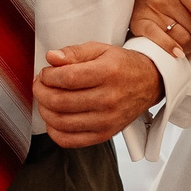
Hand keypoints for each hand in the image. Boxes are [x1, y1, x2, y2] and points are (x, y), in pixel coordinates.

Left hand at [36, 43, 162, 146]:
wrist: (150, 83)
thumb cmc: (123, 66)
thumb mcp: (100, 49)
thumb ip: (74, 52)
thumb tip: (52, 57)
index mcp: (108, 73)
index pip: (66, 78)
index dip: (47, 76)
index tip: (45, 73)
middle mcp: (108, 99)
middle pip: (60, 101)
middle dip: (41, 92)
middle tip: (40, 85)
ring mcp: (107, 120)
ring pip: (61, 122)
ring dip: (44, 110)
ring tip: (46, 100)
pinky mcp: (105, 134)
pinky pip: (70, 141)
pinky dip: (55, 132)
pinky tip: (54, 119)